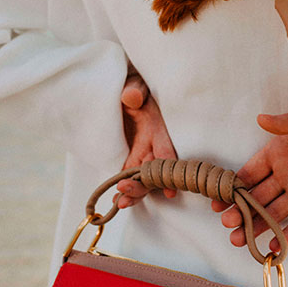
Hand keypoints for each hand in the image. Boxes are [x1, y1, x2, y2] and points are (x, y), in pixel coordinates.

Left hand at [115, 66, 176, 207]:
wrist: (125, 88)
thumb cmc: (133, 84)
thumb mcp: (134, 83)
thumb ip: (134, 89)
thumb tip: (131, 97)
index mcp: (158, 127)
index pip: (167, 150)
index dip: (169, 170)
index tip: (169, 189)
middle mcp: (154, 143)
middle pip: (156, 171)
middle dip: (145, 186)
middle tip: (125, 195)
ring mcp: (143, 152)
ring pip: (144, 178)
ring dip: (135, 192)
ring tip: (120, 203)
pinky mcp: (132, 157)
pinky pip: (132, 176)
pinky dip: (127, 189)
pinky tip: (118, 200)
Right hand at [211, 100, 287, 252]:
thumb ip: (284, 123)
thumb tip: (260, 119)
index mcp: (278, 154)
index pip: (250, 175)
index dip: (233, 188)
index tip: (217, 202)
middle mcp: (286, 175)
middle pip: (258, 198)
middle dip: (241, 212)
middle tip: (227, 225)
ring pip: (275, 212)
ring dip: (258, 227)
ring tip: (239, 241)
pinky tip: (275, 246)